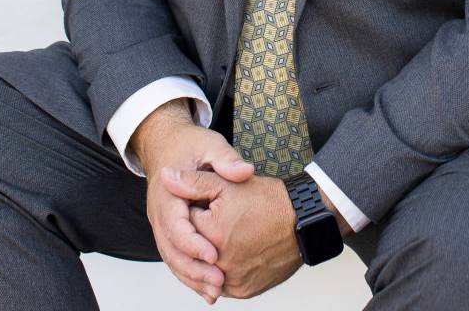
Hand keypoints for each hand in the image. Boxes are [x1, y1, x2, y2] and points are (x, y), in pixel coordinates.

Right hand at [131, 100, 255, 304]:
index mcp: (167, 192)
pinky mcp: (168, 230)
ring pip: (171, 258)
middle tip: (218, 282)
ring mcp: (161, 223)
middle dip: (193, 269)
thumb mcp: (210, 144)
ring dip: (191, 277)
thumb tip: (244, 172)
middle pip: (171, 249)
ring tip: (215, 291)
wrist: (167, 143)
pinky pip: (175, 256)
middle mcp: (159, 212)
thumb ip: (226, 160)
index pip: (175, 225)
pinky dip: (189, 273)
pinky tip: (206, 286)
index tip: (215, 255)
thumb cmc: (190, 145)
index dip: (194, 244)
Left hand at [162, 167, 302, 299]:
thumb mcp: (227, 183)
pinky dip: (221, 270)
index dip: (195, 210)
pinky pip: (221, 283)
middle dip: (200, 234)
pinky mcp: (243, 291)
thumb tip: (166, 177)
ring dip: (207, 255)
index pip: (184, 224)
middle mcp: (219, 264)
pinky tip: (231, 251)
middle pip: (193, 249)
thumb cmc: (269, 201)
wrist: (303, 222)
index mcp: (211, 235)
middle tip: (222, 219)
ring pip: (205, 269)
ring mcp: (232, 280)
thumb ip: (192, 182)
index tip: (210, 204)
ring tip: (226, 234)